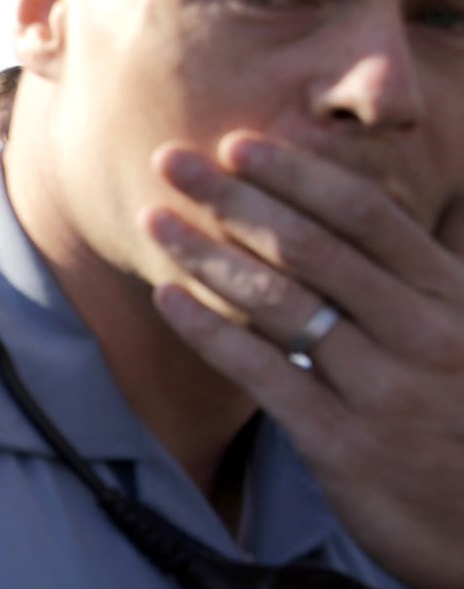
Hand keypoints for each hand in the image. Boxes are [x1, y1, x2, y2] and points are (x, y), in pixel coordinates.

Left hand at [145, 133, 463, 588]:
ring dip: (207, 252)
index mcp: (452, 299)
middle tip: (168, 159)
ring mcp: (382, 388)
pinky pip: (265, 374)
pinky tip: (168, 299)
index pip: (366, 216)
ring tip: (154, 219)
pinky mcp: (345, 443)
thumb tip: (390, 234)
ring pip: (281, 300)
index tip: (238, 145)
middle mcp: (421, 333)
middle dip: (233, 197)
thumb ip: (429, 289)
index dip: (298, 174)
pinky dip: (211, 331)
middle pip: (311, 245)